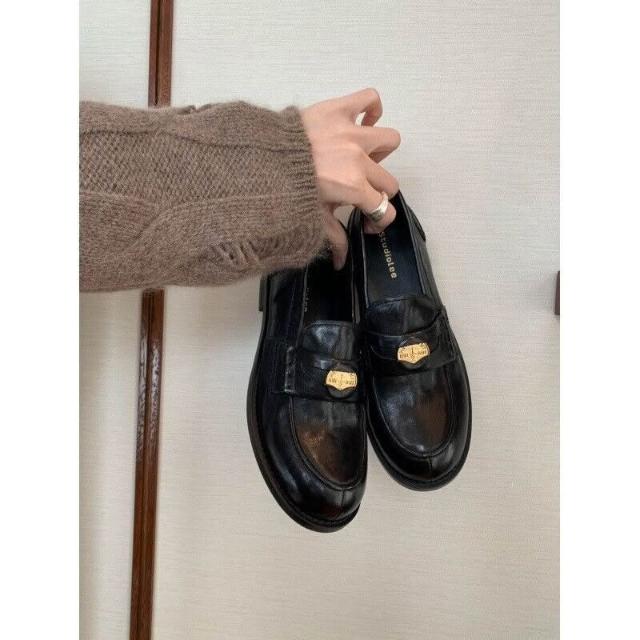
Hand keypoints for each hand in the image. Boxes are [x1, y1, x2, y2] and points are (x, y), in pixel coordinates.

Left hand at [301, 88, 400, 268]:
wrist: (260, 158)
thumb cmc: (286, 191)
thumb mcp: (311, 219)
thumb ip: (334, 239)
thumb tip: (342, 263)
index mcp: (355, 188)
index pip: (385, 209)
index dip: (378, 222)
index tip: (365, 223)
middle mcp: (359, 160)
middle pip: (389, 181)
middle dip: (377, 193)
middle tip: (359, 193)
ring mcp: (352, 132)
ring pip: (390, 140)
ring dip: (380, 152)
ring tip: (361, 158)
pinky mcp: (340, 108)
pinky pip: (370, 99)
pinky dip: (371, 108)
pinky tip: (362, 122)